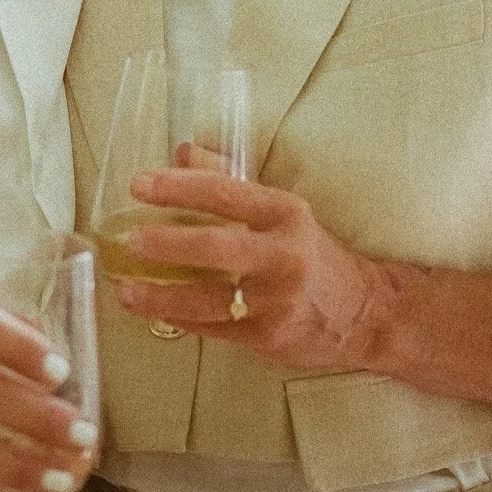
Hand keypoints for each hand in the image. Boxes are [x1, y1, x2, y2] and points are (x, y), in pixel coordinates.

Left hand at [108, 164, 378, 372]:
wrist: (364, 312)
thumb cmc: (312, 253)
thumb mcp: (280, 211)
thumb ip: (230, 182)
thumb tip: (183, 153)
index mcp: (286, 213)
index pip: (225, 193)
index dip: (178, 186)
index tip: (140, 184)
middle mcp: (284, 256)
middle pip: (216, 248)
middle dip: (168, 244)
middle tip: (131, 240)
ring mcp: (276, 301)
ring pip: (208, 299)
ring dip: (161, 295)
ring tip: (126, 289)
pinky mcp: (269, 338)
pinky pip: (213, 329)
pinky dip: (180, 319)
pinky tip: (154, 312)